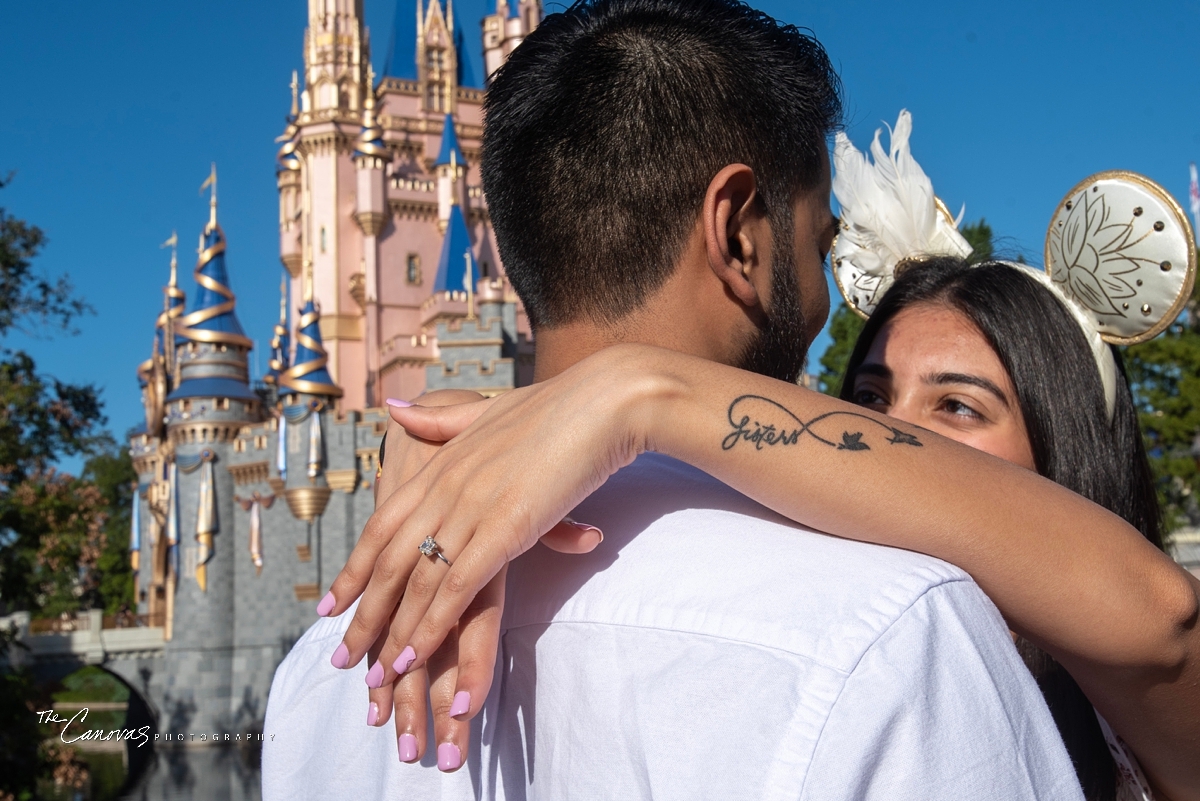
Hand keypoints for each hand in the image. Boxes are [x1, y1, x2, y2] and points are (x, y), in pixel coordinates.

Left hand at [332, 390, 606, 768]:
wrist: (606, 399)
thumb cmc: (558, 406)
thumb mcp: (488, 410)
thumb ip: (441, 419)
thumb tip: (392, 410)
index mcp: (441, 463)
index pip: (383, 525)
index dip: (355, 567)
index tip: (332, 604)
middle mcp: (446, 487)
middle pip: (389, 562)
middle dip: (364, 615)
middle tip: (343, 658)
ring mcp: (472, 507)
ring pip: (418, 582)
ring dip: (393, 633)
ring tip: (375, 676)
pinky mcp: (505, 528)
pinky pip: (457, 586)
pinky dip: (431, 625)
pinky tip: (414, 655)